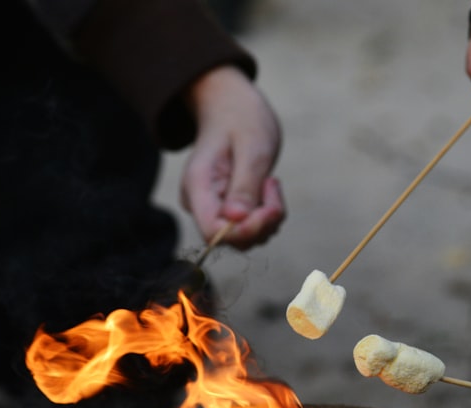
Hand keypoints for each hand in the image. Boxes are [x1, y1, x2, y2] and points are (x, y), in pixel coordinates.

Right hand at [182, 65, 284, 249]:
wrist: (232, 106)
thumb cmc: (241, 119)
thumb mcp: (251, 147)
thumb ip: (244, 185)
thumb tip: (236, 220)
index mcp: (198, 186)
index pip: (213, 232)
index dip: (244, 231)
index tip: (269, 210)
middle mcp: (201, 203)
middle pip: (232, 238)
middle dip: (262, 222)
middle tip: (272, 184)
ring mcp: (215, 208)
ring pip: (247, 236)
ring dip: (269, 216)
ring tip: (269, 181)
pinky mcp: (230, 211)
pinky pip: (254, 227)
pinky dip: (269, 213)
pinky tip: (268, 186)